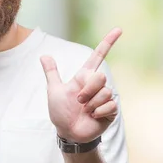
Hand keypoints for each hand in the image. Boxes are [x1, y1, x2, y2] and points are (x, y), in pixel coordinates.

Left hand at [40, 28, 121, 142]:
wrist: (68, 132)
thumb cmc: (60, 112)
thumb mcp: (54, 91)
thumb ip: (52, 73)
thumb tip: (44, 55)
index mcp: (85, 77)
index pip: (98, 56)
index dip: (108, 42)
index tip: (119, 29)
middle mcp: (97, 85)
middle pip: (101, 76)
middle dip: (88, 90)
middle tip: (79, 101)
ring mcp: (105, 97)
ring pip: (105, 92)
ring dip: (91, 103)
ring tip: (85, 110)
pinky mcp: (111, 110)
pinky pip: (109, 105)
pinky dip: (97, 112)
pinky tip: (93, 117)